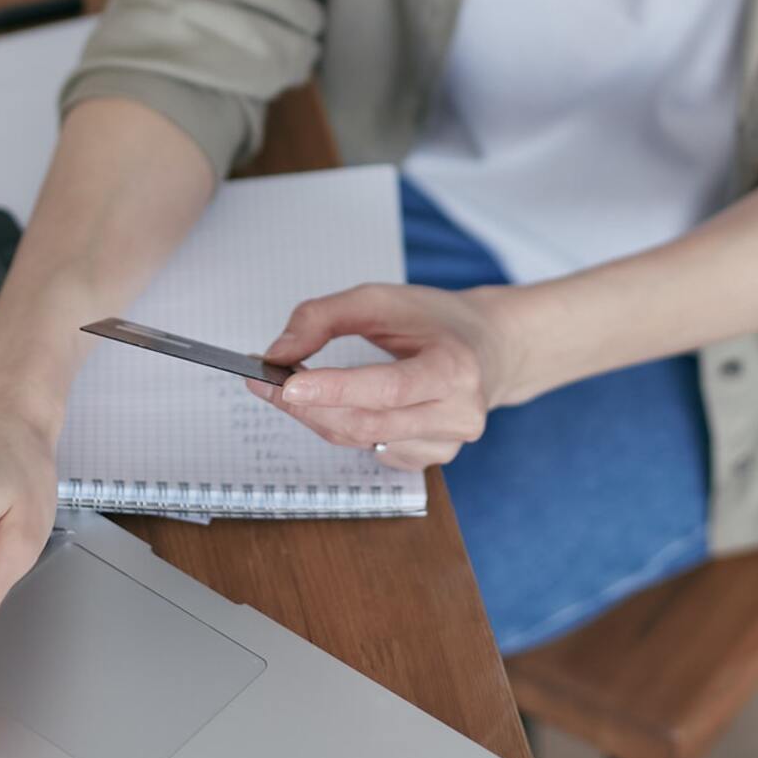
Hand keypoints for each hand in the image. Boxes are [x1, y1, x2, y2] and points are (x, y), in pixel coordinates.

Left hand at [245, 282, 522, 469]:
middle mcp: (458, 413)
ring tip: (296, 387)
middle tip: (266, 381)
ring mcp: (449, 443)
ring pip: (363, 440)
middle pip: (367, 422)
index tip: (285, 382)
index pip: (388, 388)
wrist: (492, 347)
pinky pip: (374, 451)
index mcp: (454, 367)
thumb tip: (277, 353)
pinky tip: (347, 405)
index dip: (335, 390)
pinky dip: (347, 428)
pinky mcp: (435, 458)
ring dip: (319, 416)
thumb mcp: (382, 299)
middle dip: (307, 406)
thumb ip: (324, 317)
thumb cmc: (436, 319)